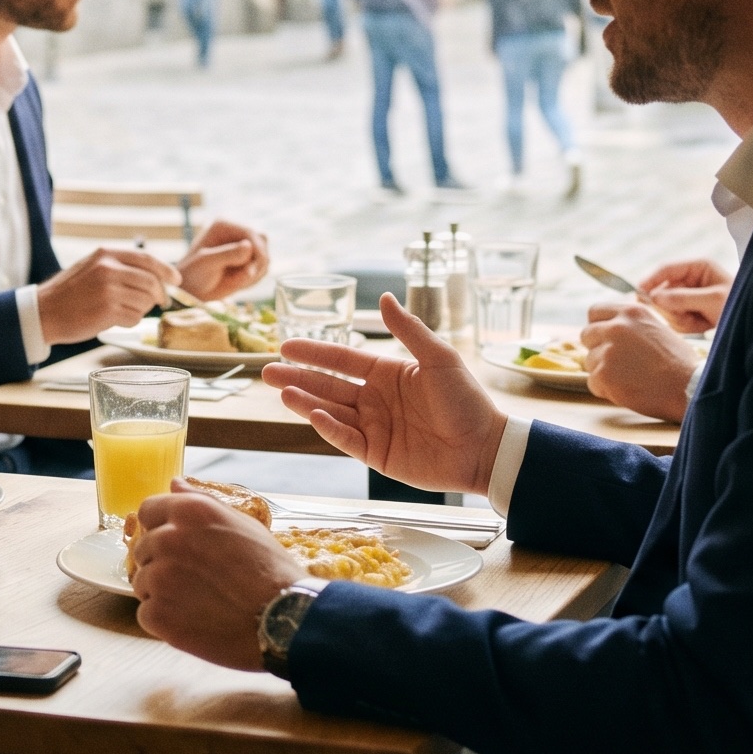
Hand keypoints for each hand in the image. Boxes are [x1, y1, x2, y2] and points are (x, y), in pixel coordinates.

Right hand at [35, 245, 177, 344]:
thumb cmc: (71, 292)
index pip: (147, 259)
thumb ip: (121, 266)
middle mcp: (108, 268)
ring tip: (122, 310)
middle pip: (151, 282)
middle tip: (158, 303)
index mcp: (106, 253)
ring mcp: (108, 290)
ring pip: (145, 301)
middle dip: (159, 295)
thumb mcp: (93, 266)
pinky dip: (130, 321)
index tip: (176, 280)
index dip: (167, 270)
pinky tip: (114, 319)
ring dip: (141, 309)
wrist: (45, 311)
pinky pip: (135, 318)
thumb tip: (157, 275)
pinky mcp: (107, 311)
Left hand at [130, 480, 307, 672]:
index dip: (160, 529)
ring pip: (143, 583)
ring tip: (199, 602)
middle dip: (162, 563)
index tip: (176, 546)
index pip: (147, 512)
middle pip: (143, 550)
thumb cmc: (269, 571)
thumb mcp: (241, 524)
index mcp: (187, 512)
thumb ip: (200, 502)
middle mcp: (167, 539)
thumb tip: (174, 484)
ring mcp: (159, 577)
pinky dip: (165, 621)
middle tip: (196, 580)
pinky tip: (194, 621)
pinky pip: (146, 614)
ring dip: (162, 593)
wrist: (284, 618)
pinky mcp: (157, 614)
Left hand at [177, 218, 270, 301]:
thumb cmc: (193, 274)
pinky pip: (262, 269)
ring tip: (234, 282)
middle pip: (262, 243)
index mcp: (224, 226)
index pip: (250, 233)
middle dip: (256, 264)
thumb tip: (249, 246)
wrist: (192, 291)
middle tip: (242, 279)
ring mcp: (243, 247)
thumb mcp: (207, 263)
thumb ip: (228, 254)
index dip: (256, 251)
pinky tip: (237, 283)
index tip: (251, 272)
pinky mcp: (248, 260)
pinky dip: (254, 279)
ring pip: (264, 257)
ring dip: (254, 273)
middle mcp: (236, 233)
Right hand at [262, 293, 506, 493]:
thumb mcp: (439, 358)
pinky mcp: (377, 455)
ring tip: (281, 393)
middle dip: (297, 378)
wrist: (485, 449)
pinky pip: (346, 440)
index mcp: (388, 373)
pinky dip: (329, 428)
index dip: (314, 352)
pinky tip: (315, 415)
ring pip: (331, 412)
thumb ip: (409, 330)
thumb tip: (385, 298)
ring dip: (306, 402)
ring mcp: (374, 428)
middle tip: (267, 373)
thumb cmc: (467, 400)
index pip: (342, 359)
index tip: (285, 345)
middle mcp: (376, 399)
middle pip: (328, 385)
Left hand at [581, 300, 701, 421]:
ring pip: (589, 360)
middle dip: (597, 348)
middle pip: (587, 334)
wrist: (689, 388)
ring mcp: (607, 350)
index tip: (603, 338)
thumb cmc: (679, 363)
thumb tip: (610, 327)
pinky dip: (605, 389)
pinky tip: (627, 390)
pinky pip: (593, 382)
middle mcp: (616, 327)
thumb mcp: (657, 328)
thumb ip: (631, 326)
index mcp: (631, 312)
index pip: (595, 311)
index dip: (598, 326)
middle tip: (616, 362)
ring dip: (603, 371)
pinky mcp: (603, 373)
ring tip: (629, 378)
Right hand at [636, 257, 730, 332]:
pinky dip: (686, 325)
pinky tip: (702, 326)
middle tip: (685, 317)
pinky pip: (676, 318)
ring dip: (680, 318)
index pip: (666, 269)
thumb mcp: (712, 300)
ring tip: (701, 323)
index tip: (638, 293)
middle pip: (663, 290)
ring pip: (667, 307)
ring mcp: (691, 296)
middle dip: (672, 307)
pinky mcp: (691, 311)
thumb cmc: (738, 305)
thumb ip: (683, 298)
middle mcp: (692, 279)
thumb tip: (655, 298)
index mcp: (698, 267)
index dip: (650, 280)